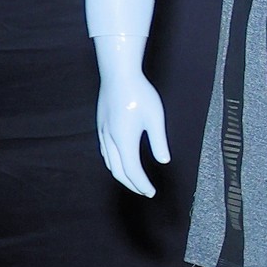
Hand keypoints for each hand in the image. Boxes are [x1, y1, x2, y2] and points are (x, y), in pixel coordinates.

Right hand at [94, 42, 168, 196]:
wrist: (118, 74)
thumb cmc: (140, 94)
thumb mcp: (155, 118)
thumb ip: (159, 141)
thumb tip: (164, 160)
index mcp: (124, 140)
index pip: (132, 171)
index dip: (141, 184)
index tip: (151, 193)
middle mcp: (110, 139)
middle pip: (118, 171)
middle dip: (132, 184)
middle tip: (144, 191)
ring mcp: (103, 132)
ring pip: (110, 162)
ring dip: (121, 174)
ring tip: (134, 180)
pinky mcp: (101, 125)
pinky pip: (106, 152)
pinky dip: (114, 163)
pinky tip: (121, 161)